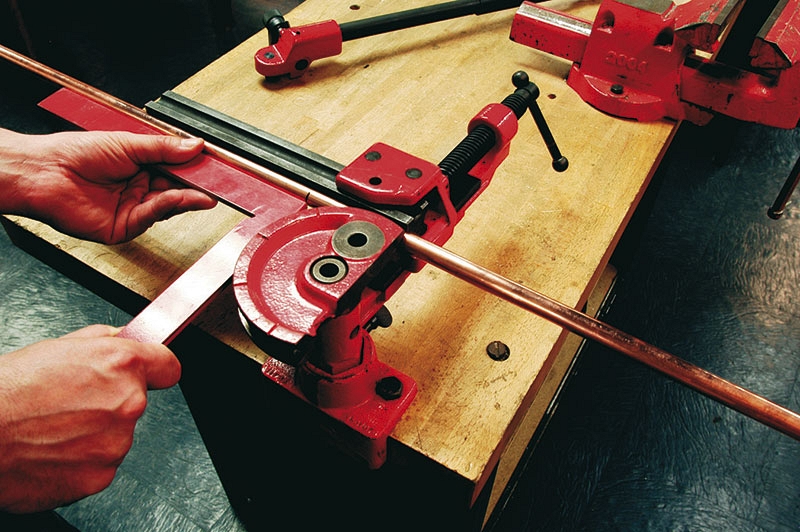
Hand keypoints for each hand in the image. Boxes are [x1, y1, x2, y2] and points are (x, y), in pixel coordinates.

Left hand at [0, 128, 216, 243]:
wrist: (47, 172)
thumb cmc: (75, 153)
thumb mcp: (128, 143)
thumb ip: (164, 148)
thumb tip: (195, 145)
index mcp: (139, 166)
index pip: (176, 169)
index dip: (196, 169)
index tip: (216, 167)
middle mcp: (137, 189)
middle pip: (177, 189)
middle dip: (198, 186)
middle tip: (219, 183)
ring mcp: (132, 209)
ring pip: (169, 205)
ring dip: (187, 198)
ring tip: (205, 193)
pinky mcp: (125, 227)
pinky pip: (152, 216)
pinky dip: (167, 206)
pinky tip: (179, 197)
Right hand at [0, 325, 180, 512]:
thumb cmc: (7, 392)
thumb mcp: (57, 347)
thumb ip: (102, 342)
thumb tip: (121, 340)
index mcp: (121, 365)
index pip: (168, 367)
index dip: (156, 370)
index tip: (152, 374)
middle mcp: (127, 403)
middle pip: (135, 404)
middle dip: (110, 404)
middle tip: (71, 405)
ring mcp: (116, 443)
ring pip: (115, 437)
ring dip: (93, 435)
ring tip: (53, 429)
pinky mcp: (100, 476)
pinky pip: (99, 466)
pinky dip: (79, 463)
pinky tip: (51, 451)